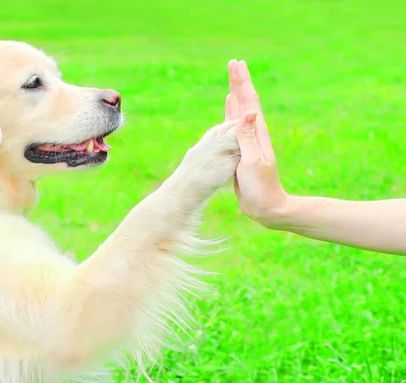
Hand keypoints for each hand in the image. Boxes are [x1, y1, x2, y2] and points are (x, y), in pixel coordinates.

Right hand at [226, 60, 288, 228]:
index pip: (249, 102)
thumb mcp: (253, 162)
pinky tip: (229, 105)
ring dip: (236, 93)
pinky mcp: (241, 148)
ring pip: (240, 110)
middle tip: (233, 63)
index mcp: (257, 134)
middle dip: (239, 82)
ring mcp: (248, 140)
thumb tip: (248, 113)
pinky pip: (234, 124)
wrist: (266, 206)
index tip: (237, 64)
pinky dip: (231, 111)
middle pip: (245, 101)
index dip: (242, 83)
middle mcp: (254, 133)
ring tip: (232, 78)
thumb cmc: (261, 187)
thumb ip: (248, 138)